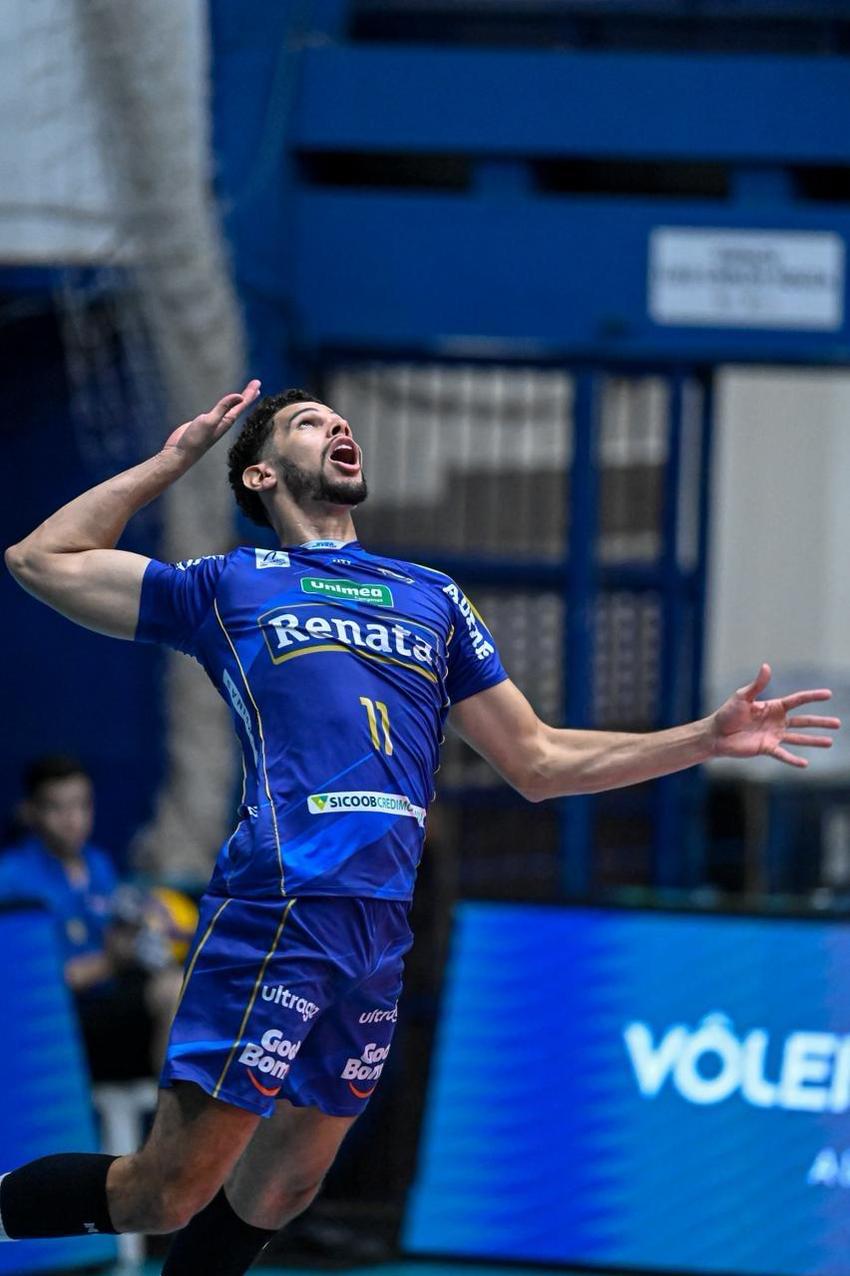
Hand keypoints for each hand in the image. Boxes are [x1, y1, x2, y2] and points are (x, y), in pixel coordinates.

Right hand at [162, 379, 261, 457]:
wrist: (181, 454)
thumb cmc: (195, 440)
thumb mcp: (210, 421)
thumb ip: (223, 408)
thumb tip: (240, 397)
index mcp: (227, 421)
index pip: (242, 405)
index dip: (250, 393)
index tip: (258, 382)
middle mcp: (223, 423)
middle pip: (239, 406)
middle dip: (248, 394)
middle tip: (257, 383)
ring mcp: (215, 424)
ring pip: (231, 409)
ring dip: (239, 401)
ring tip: (246, 395)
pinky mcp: (205, 424)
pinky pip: (220, 412)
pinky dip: (226, 406)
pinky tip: (226, 406)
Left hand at [711, 663, 839, 768]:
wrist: (715, 733)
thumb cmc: (727, 713)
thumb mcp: (742, 696)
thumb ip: (757, 684)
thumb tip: (766, 666)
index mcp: (773, 707)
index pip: (797, 701)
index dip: (812, 697)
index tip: (828, 694)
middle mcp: (776, 721)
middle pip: (803, 721)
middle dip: (820, 722)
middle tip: (838, 723)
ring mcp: (773, 736)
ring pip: (798, 738)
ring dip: (814, 740)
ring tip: (830, 742)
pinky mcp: (766, 748)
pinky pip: (783, 755)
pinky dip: (793, 760)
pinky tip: (805, 764)